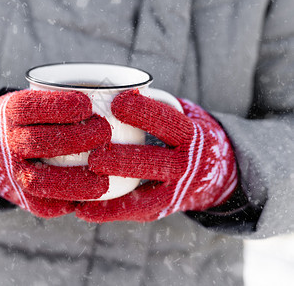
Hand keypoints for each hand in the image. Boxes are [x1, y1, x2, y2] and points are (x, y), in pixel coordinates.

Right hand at [0, 90, 110, 217]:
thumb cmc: (33, 120)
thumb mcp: (36, 100)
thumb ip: (66, 99)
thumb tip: (124, 91)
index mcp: (10, 113)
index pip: (31, 107)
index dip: (59, 107)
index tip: (88, 105)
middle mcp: (7, 143)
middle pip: (39, 142)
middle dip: (76, 139)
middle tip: (105, 133)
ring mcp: (13, 172)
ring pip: (40, 180)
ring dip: (75, 181)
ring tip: (103, 179)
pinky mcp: (23, 198)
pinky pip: (44, 205)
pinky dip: (68, 202)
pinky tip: (90, 198)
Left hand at [76, 89, 237, 222]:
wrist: (213, 172)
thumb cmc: (181, 135)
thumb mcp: (180, 115)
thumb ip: (155, 104)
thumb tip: (110, 84)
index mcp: (191, 135)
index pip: (170, 122)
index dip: (145, 113)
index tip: (117, 102)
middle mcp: (186, 164)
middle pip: (155, 162)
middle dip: (124, 159)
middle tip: (94, 156)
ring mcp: (175, 190)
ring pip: (143, 192)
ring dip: (112, 187)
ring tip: (84, 181)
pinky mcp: (161, 209)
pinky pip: (133, 211)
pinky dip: (107, 212)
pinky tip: (81, 209)